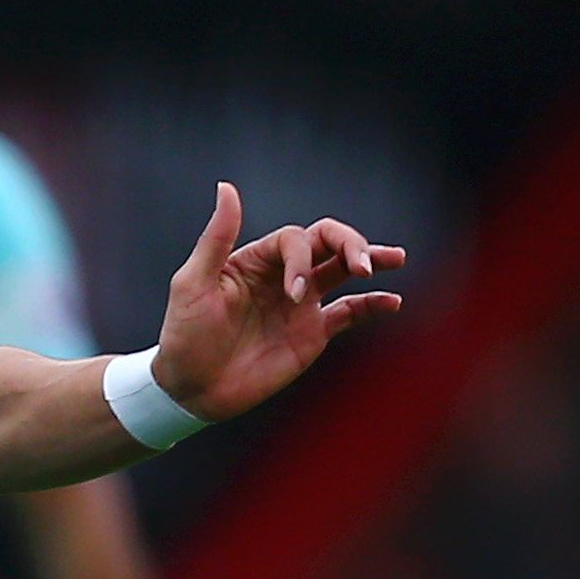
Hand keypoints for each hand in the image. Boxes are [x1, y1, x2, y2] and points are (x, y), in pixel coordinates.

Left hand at [152, 182, 406, 423]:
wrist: (190, 390)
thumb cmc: (183, 337)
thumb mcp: (191, 284)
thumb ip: (216, 238)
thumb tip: (226, 188)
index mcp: (254, 260)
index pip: (295, 239)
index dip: (302, 258)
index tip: (293, 294)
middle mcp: (281, 276)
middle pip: (327, 242)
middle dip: (351, 245)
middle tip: (364, 263)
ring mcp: (300, 303)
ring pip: (343, 270)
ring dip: (370, 259)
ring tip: (395, 259)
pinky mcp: (312, 333)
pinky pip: (350, 312)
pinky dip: (372, 304)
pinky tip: (392, 301)